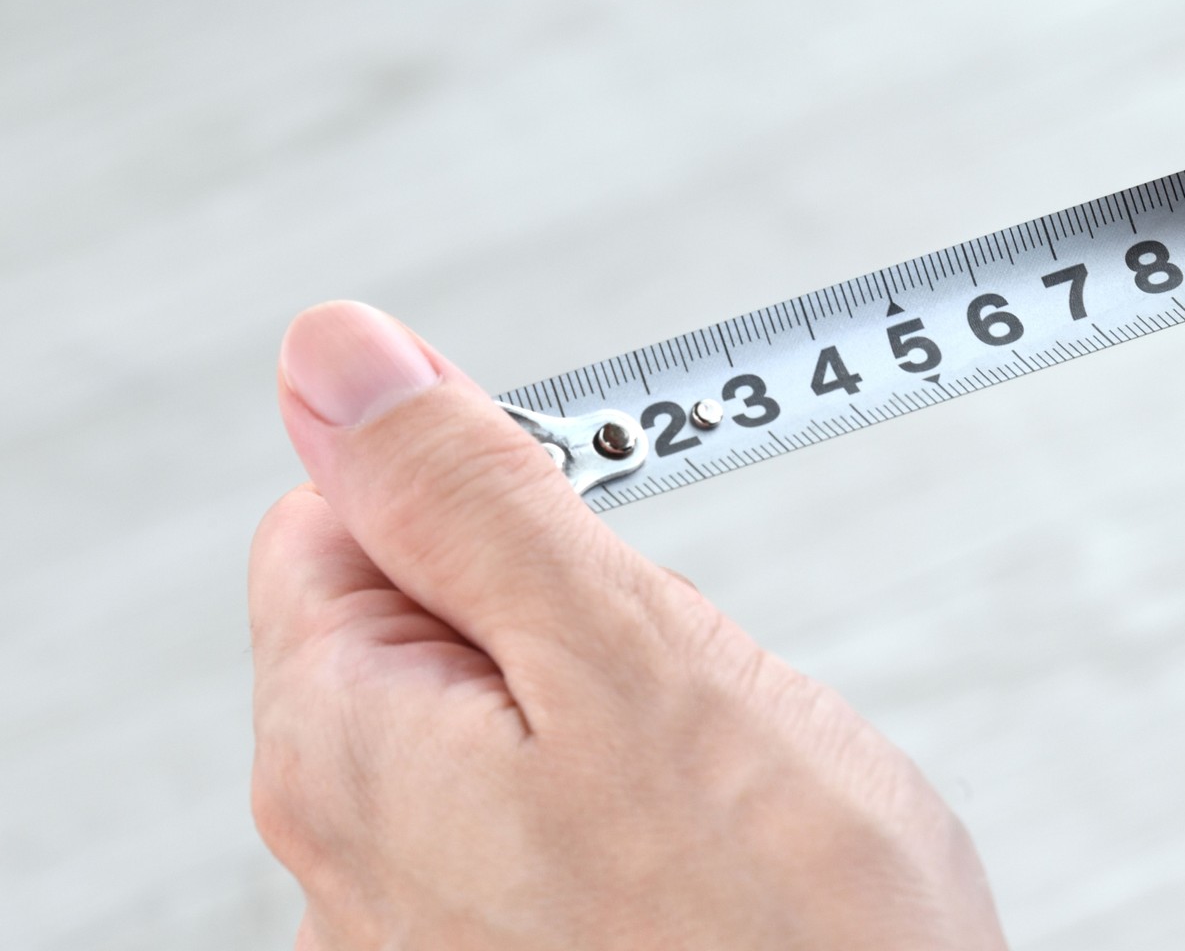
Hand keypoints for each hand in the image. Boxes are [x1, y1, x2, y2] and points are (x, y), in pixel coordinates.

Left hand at [249, 301, 1004, 949]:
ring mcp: (425, 932)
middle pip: (425, 620)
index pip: (339, 520)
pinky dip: (624, 801)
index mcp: (342, 749)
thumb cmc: (787, 933)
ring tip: (710, 782)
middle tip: (677, 675)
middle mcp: (346, 858)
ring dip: (604, 706)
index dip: (475, 490)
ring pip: (501, 719)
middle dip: (561, 607)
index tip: (587, 533)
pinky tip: (706, 855)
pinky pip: (543, 819)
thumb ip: (465, 495)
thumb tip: (334, 355)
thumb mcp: (624, 652)